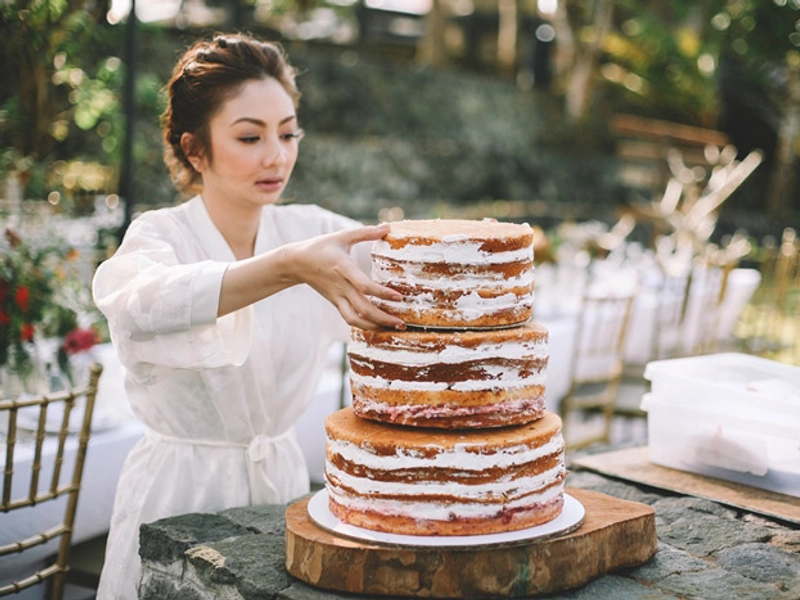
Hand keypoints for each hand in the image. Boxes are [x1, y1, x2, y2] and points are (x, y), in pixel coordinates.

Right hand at [290, 224, 405, 330]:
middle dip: (384, 319)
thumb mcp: (342, 236)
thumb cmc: (321, 247)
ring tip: (394, 328)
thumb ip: (366, 233)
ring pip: (356, 320)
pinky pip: (350, 319)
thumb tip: (387, 227)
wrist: (296, 263)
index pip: (364, 285)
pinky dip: (365, 326)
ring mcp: (337, 297)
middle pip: (363, 309)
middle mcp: (341, 287)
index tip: (399, 297)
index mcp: (343, 268)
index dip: (382, 293)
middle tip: (403, 323)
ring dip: (375, 327)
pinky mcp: (335, 303)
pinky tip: (379, 326)